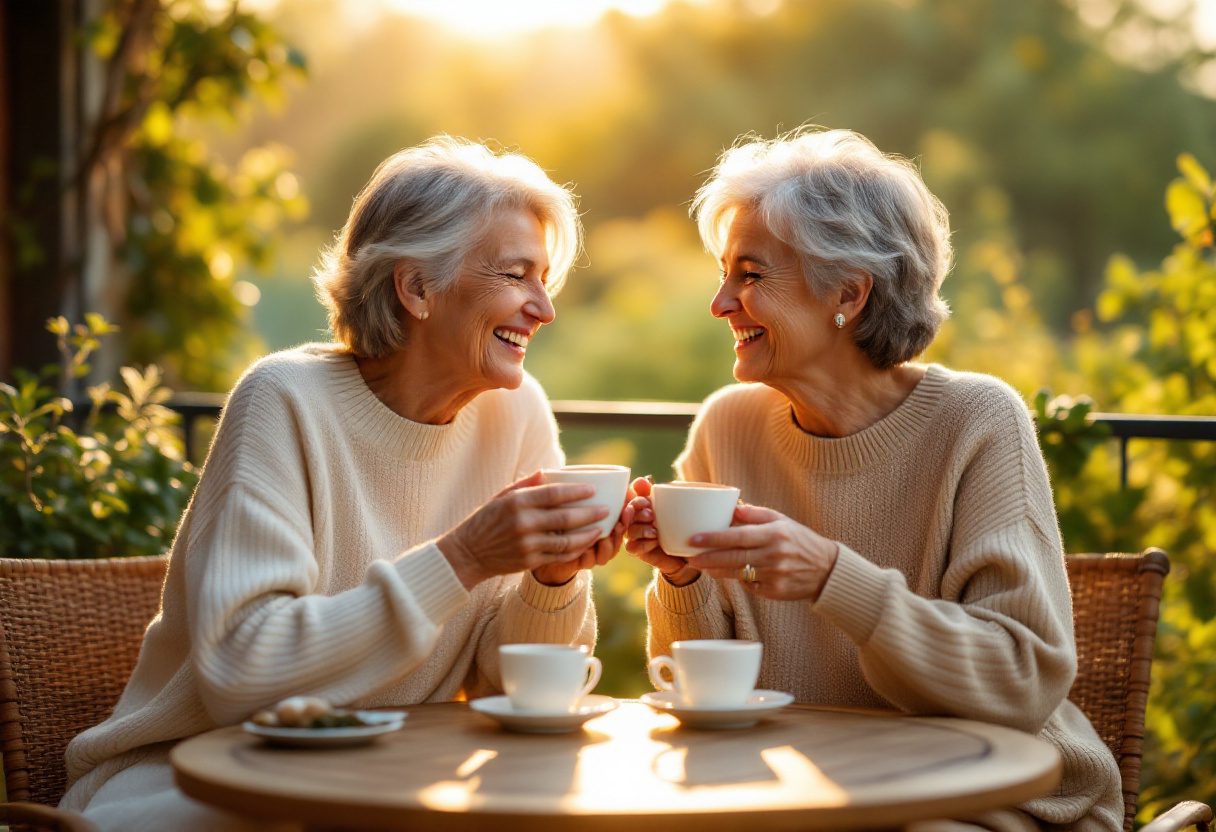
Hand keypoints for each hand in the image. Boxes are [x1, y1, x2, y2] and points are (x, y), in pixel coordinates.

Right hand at [437, 471, 609, 589]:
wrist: (468, 553)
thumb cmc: (485, 520)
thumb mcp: (501, 497)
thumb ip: (525, 484)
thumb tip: (547, 471)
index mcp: (517, 502)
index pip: (554, 494)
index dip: (577, 491)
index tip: (593, 489)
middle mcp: (523, 523)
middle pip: (565, 518)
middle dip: (590, 513)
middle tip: (606, 509)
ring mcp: (527, 544)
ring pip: (566, 541)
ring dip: (588, 535)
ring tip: (601, 529)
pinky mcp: (529, 561)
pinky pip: (559, 556)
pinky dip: (575, 550)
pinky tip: (586, 544)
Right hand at [623, 476, 700, 586]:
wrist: (688, 551)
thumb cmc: (680, 526)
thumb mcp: (674, 507)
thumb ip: (660, 493)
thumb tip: (643, 479)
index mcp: (642, 503)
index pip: (631, 493)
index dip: (635, 495)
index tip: (647, 500)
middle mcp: (635, 518)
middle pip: (627, 510)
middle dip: (636, 511)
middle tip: (651, 515)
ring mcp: (635, 534)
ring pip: (629, 529)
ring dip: (641, 528)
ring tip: (655, 531)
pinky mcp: (637, 550)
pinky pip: (632, 546)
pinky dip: (643, 543)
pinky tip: (655, 541)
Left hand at [689, 505, 838, 600]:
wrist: (826, 570)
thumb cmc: (800, 540)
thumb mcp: (781, 520)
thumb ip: (755, 514)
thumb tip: (730, 509)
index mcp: (774, 534)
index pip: (738, 536)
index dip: (713, 539)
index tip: (693, 539)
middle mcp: (774, 555)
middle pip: (733, 558)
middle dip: (707, 558)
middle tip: (689, 558)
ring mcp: (774, 575)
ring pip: (737, 574)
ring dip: (717, 570)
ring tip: (701, 565)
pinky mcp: (774, 592)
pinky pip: (749, 586)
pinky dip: (739, 580)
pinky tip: (732, 573)